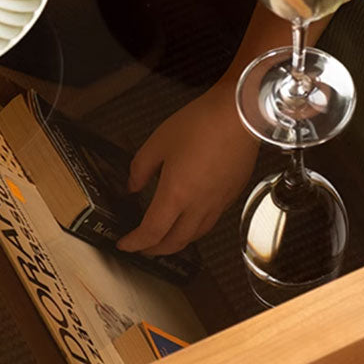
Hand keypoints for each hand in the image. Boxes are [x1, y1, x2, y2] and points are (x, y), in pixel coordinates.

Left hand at [116, 80, 258, 255]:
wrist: (239, 114)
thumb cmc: (200, 123)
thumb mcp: (158, 142)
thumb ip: (141, 168)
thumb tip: (133, 186)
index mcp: (176, 194)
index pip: (152, 232)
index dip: (135, 242)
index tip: (124, 243)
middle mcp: (199, 205)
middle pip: (175, 242)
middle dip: (155, 250)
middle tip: (142, 247)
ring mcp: (219, 202)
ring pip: (196, 235)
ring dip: (177, 242)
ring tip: (165, 238)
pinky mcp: (232, 194)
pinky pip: (211, 220)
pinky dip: (196, 227)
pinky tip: (191, 217)